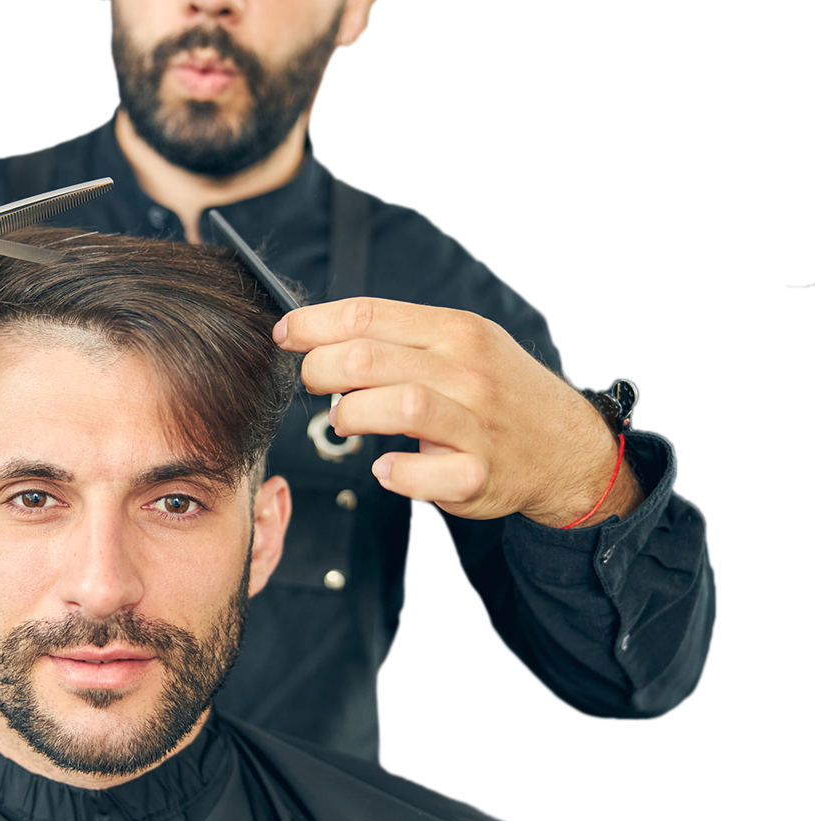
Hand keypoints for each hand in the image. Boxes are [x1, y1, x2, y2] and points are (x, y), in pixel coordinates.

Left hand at [274, 297, 641, 526]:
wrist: (567, 447)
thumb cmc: (497, 394)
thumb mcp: (460, 346)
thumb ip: (399, 338)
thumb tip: (322, 335)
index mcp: (455, 331)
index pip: (369, 314)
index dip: (315, 324)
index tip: (286, 335)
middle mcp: (467, 371)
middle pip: (369, 358)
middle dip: (321, 370)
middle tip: (313, 383)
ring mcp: (476, 423)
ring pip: (398, 405)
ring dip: (353, 415)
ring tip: (344, 421)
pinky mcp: (480, 474)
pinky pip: (425, 474)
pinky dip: (395, 473)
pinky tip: (385, 468)